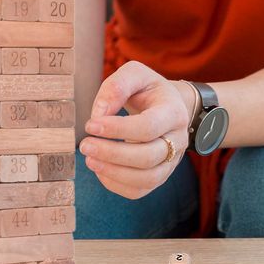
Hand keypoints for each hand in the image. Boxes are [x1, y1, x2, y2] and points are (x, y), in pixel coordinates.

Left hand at [79, 61, 191, 199]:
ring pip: (148, 179)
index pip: (147, 127)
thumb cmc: (147, 88)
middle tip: (84, 145)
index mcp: (173, 112)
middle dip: (113, 154)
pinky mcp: (161, 174)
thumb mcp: (135, 74)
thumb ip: (116, 87)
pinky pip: (142, 190)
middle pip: (148, 157)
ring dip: (114, 173)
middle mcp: (178, 140)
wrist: (168, 104)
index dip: (117, 129)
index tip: (90, 125)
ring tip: (89, 159)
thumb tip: (98, 115)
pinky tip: (100, 170)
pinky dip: (118, 185)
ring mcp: (172, 161)